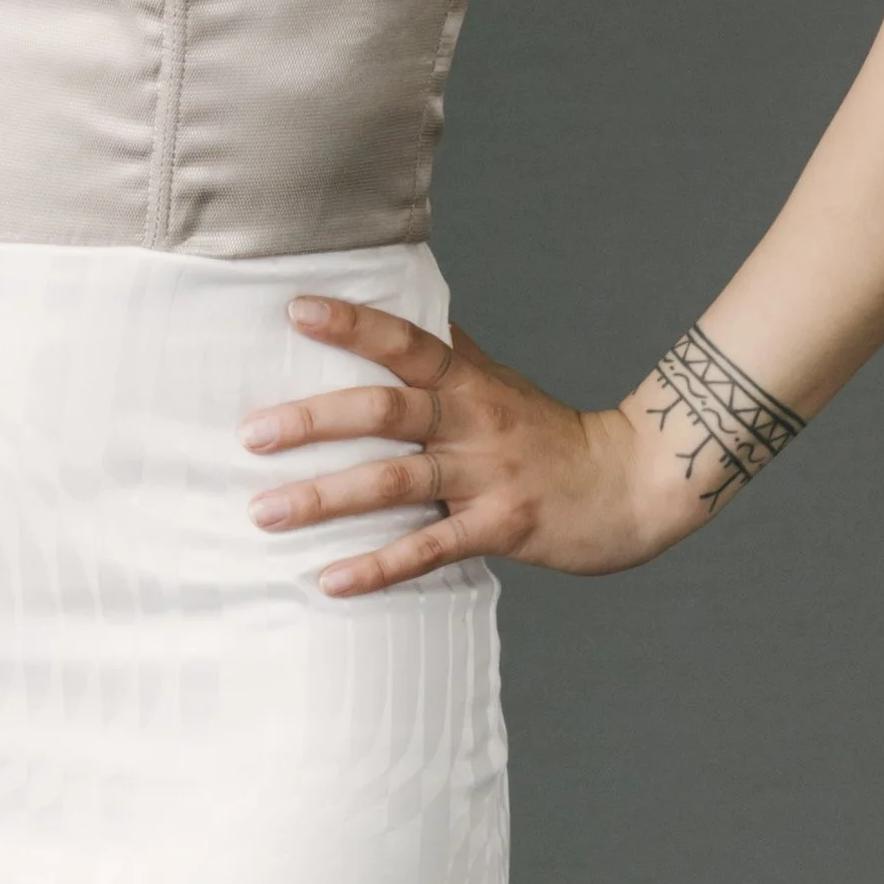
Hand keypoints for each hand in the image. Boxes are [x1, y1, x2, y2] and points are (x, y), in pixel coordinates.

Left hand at [239, 294, 704, 594]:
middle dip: (313, 420)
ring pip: (394, 483)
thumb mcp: (499, 381)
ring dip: (325, 498)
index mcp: (468, 381)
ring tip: (264, 512)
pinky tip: (329, 580)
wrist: (633, 485)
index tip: (294, 311)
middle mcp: (472, 421)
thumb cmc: (549, 432)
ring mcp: (486, 476)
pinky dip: (377, 568)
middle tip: (250, 433)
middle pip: (385, 411)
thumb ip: (449, 350)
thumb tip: (400, 303)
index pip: (405, 340)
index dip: (352, 323)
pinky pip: (429, 550)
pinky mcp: (501, 528)